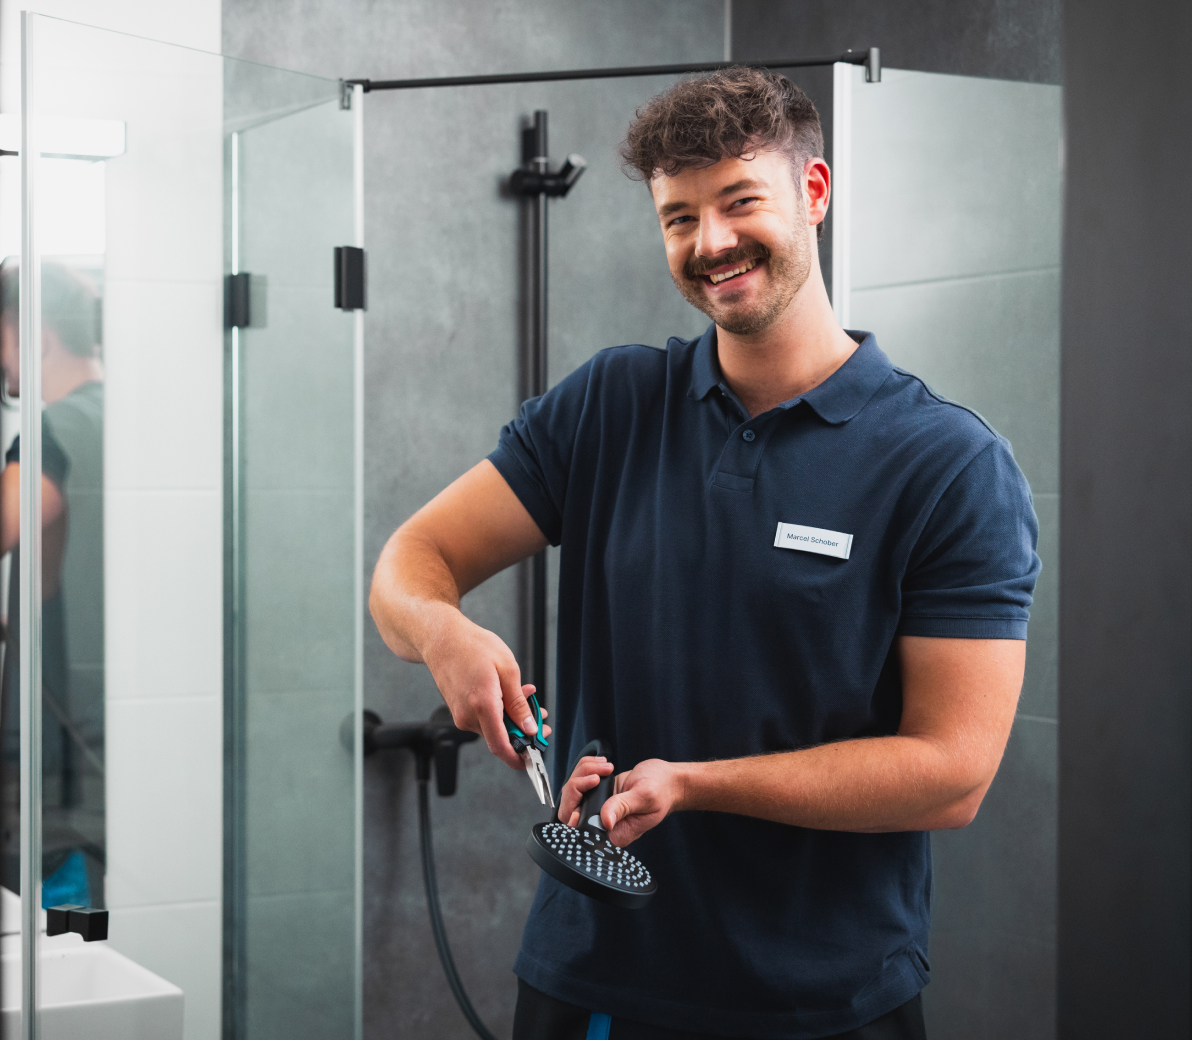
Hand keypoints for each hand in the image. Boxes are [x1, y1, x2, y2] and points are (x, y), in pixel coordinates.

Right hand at [421, 610, 549, 768]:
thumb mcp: (507, 668)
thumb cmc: (473, 647)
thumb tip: (528, 727)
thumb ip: (518, 703)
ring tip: (526, 695)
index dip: (519, 759)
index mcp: (482, 705)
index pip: (501, 746)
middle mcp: (468, 716)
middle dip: (522, 731)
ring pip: (493, 727)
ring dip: (512, 718)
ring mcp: (461, 715)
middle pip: (500, 737)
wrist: (442, 639)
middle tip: (541, 718)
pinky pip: (483, 718)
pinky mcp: (458, 711)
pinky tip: (507, 694)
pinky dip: (499, 711)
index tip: (533, 759)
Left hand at [560, 755, 683, 847]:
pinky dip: (587, 768)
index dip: (575, 809)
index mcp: (615, 833)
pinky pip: (581, 782)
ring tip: (605, 765)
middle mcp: (604, 825)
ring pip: (573, 793)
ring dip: (583, 772)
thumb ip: (622, 807)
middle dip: (577, 784)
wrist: (667, 780)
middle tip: (597, 774)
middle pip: (570, 810)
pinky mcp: (599, 795)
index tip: (589, 787)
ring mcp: (600, 809)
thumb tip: (605, 821)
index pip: (581, 829)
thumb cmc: (661, 790)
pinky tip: (603, 764)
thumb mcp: (644, 797)